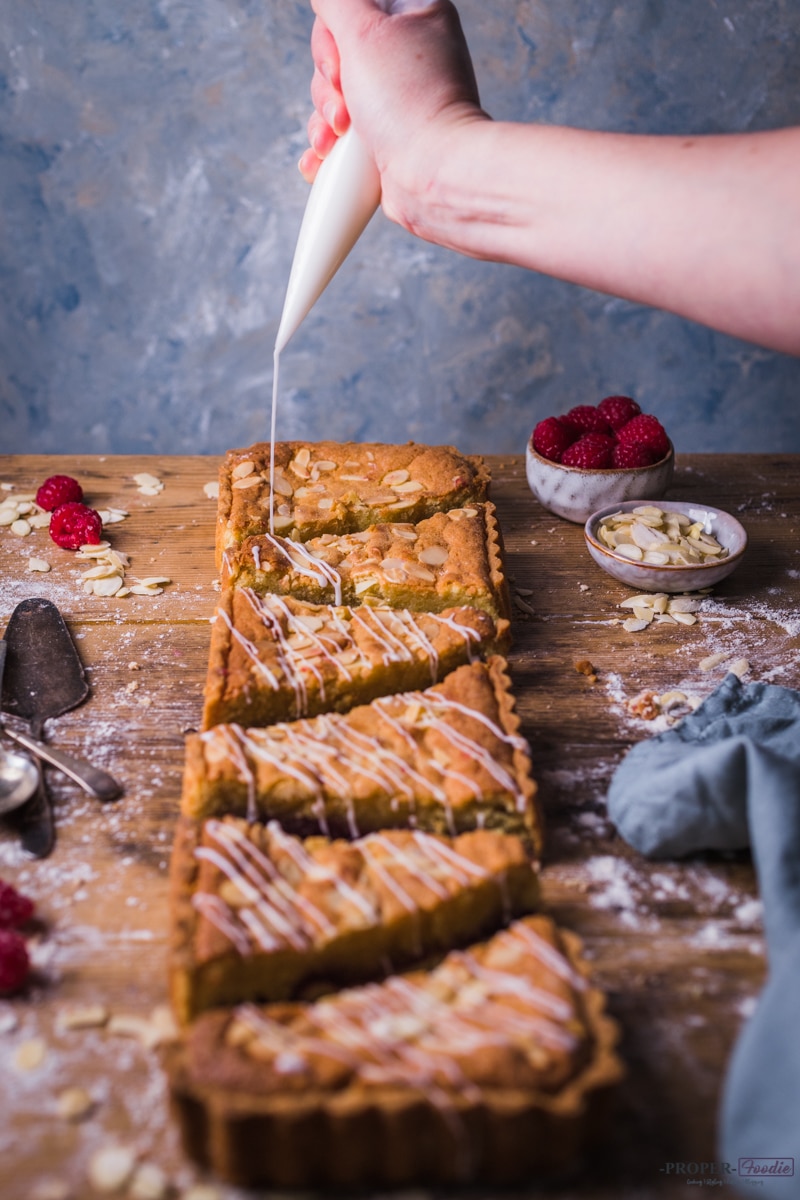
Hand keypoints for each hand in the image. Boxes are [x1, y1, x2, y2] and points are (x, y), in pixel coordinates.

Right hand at [300, 0, 486, 233]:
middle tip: (344, 112)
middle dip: (327, 90)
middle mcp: (407, 57)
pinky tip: (322, 162)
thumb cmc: (407, 104)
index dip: (330, 40)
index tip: (339, 68)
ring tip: (335, 143)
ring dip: (324, 124)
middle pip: (337, 57)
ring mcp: (397, 102)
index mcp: (414, 17)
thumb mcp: (364, 31)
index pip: (349, 11)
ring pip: (336, 101)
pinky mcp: (387, 141)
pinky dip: (328, 151)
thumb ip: (338, 1)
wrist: (433, 177)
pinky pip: (343, 139)